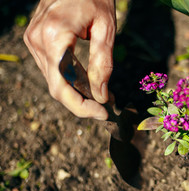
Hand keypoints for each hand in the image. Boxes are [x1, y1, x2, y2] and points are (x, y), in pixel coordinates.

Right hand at [24, 0, 115, 119]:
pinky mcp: (36, 40)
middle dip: (81, 104)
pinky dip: (69, 81)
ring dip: (76, 94)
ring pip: (53, 81)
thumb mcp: (106, 29)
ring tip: (100, 96)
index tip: (102, 113)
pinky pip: (52, 70)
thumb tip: (101, 95)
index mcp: (54, 36)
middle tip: (104, 109)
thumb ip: (102, 63)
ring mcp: (33, 40)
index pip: (62, 86)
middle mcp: (37, 40)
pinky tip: (87, 84)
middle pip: (56, 88)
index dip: (81, 106)